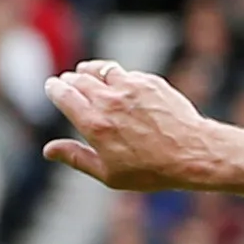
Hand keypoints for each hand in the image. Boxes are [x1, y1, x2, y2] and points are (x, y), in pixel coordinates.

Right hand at [43, 60, 219, 191]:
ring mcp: (130, 87)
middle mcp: (109, 100)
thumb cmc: (152, 170)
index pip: (62, 92)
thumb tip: (48, 150)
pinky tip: (119, 86)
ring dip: (89, 72)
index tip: (54, 87)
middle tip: (69, 84)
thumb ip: (77, 158)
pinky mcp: (149, 81)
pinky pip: (125, 73)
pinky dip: (116, 77)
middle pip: (78, 79)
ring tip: (87, 76)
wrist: (194, 153)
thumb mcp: (110, 174)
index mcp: (94, 123)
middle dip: (70, 81)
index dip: (54, 88)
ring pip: (99, 69)